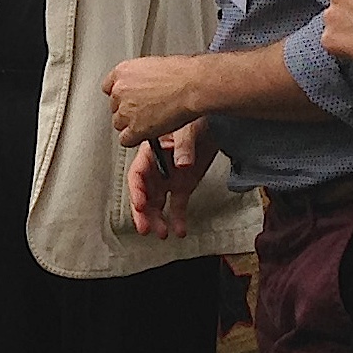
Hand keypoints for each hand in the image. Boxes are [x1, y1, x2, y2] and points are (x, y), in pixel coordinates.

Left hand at [102, 55, 198, 147]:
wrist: (193, 85)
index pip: (109, 87)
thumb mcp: (154, 65)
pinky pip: (125, 139)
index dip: (122, 96)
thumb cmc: (183, 73)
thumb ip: (142, 77)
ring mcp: (125, 110)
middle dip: (128, 110)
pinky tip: (147, 133)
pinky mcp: (134, 128)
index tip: (128, 99)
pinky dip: (135, 139)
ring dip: (132, 125)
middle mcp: (120, 90)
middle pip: (115, 107)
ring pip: (119, 124)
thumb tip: (143, 85)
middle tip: (145, 111)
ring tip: (150, 121)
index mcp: (123, 71)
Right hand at [127, 120, 216, 237]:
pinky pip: (177, 206)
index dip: (136, 191)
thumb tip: (183, 163)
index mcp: (150, 154)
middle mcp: (156, 169)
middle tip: (145, 228)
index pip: (137, 175)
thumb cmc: (194, 120)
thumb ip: (184, 145)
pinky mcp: (183, 187)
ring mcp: (168, 179)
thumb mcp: (187, 128)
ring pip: (157, 204)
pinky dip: (177, 219)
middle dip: (143, 213)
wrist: (215, 124)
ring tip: (162, 233)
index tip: (140, 204)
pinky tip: (180, 229)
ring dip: (158, 220)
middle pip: (144, 194)